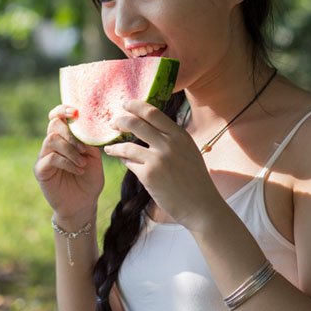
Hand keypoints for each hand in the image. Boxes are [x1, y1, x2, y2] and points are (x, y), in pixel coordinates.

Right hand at [34, 105, 103, 226]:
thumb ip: (89, 141)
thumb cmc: (89, 179)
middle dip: (71, 134)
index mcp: (64, 138)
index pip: (56, 117)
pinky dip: (67, 162)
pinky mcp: (40, 170)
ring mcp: (44, 157)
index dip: (62, 110)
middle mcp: (51, 145)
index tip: (75, 112)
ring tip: (82, 162)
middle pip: (54, 126)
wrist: (83, 204)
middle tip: (84, 148)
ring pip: (52, 140)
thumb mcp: (94, 157)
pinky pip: (51, 158)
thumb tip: (86, 126)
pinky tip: (78, 170)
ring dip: (70, 149)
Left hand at [103, 99, 223, 230]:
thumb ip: (172, 138)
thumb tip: (149, 126)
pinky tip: (123, 162)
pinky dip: (124, 162)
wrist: (201, 206)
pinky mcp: (149, 176)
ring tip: (109, 148)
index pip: (153, 112)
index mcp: (180, 135)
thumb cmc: (195, 179)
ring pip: (127, 146)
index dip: (136, 106)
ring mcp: (158, 160)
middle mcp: (169, 144)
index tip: (126, 104)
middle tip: (113, 123)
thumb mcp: (188, 151)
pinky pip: (130, 164)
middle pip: (136, 124)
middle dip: (120, 121)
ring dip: (115, 146)